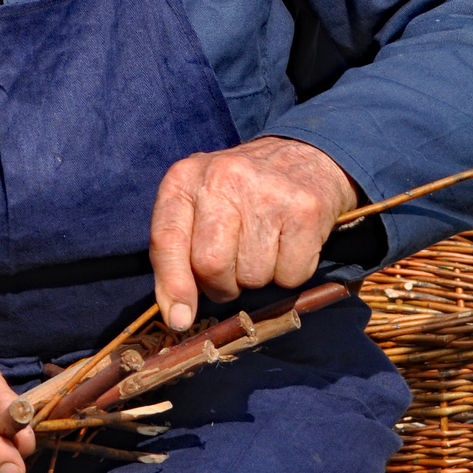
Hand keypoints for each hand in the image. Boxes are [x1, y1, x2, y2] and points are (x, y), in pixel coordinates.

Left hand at [150, 137, 358, 330]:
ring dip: (258, 277)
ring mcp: (266, 193)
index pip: (167, 239)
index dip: (173, 285)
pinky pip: (290, 275)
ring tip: (264, 246)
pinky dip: (290, 273)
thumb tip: (177, 317)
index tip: (180, 318)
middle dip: (222, 284)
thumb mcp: (198, 205)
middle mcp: (222, 179)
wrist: (305, 153)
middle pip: (210, 265)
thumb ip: (177, 254)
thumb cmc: (242, 191)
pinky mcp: (304, 210)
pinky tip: (289, 244)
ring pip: (252, 276)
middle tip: (234, 270)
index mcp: (185, 178)